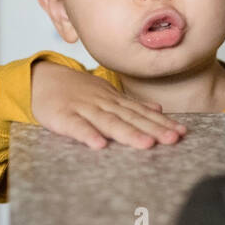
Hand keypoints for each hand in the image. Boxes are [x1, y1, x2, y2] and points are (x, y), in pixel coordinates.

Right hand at [31, 59, 186, 149]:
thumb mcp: (107, 95)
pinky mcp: (62, 117)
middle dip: (153, 129)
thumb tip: (158, 110)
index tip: (182, 132)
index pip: (142, 113)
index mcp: (114, 101)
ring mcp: (83, 109)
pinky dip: (87, 135)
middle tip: (174, 139)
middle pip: (131, 118)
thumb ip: (131, 105)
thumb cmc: (78, 92)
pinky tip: (99, 145)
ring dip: (128, 133)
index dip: (162, 123)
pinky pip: (75, 127)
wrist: (42, 80)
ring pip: (108, 122)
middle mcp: (103, 104)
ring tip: (146, 144)